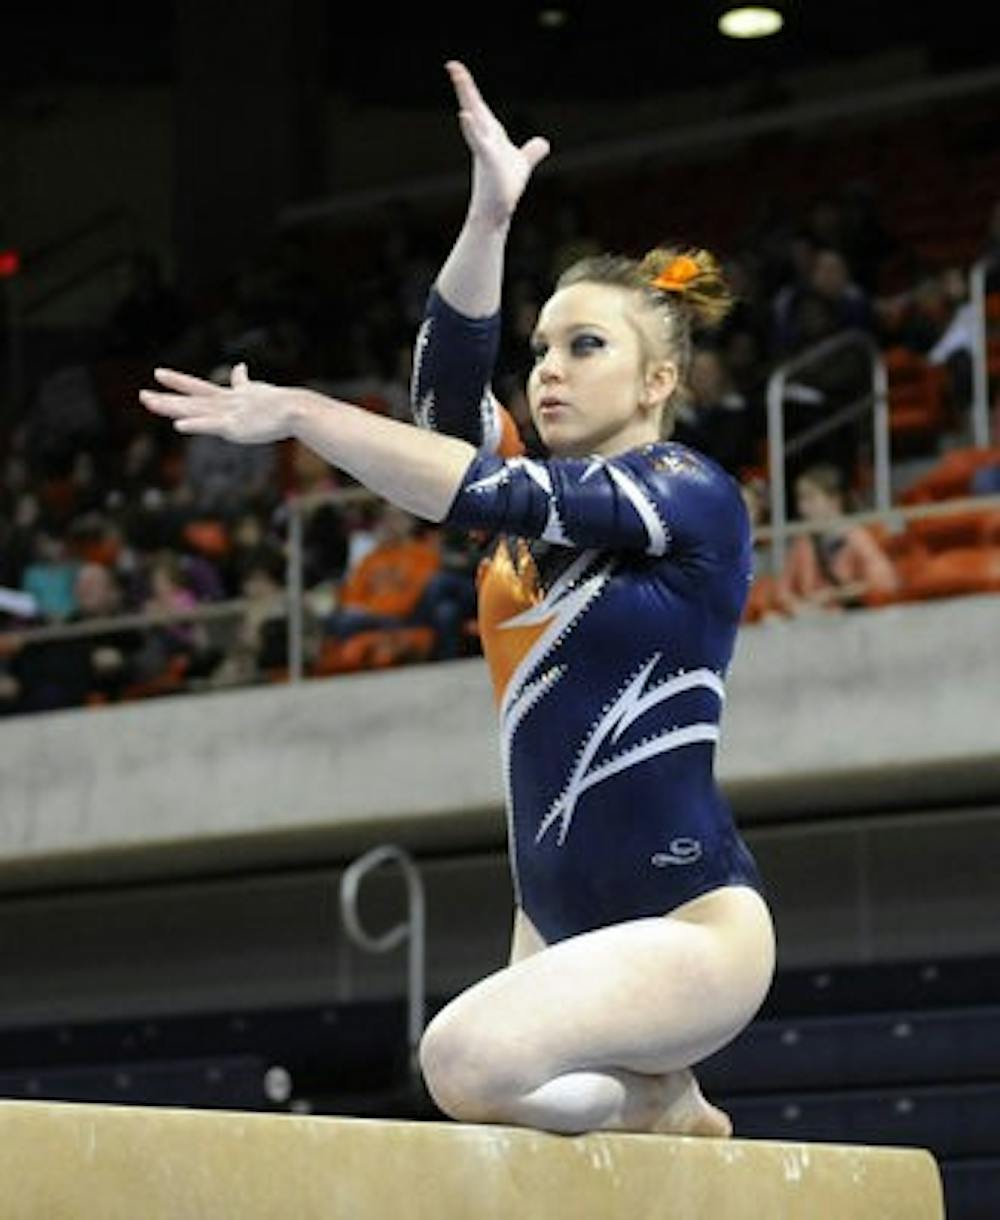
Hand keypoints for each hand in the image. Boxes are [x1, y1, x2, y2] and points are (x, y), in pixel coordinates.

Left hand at [139, 364, 297, 443]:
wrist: (295, 409)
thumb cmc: (280, 402)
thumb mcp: (257, 390)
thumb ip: (244, 382)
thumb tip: (240, 367)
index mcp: (228, 397)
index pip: (197, 387)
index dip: (177, 380)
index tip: (158, 373)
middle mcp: (223, 403)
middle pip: (188, 400)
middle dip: (165, 398)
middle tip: (141, 396)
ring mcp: (227, 415)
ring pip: (192, 410)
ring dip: (170, 407)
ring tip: (148, 402)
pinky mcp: (234, 427)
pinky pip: (210, 426)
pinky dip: (195, 425)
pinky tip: (179, 426)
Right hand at [446, 60, 549, 226]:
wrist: (497, 212)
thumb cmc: (504, 188)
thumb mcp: (522, 163)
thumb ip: (531, 151)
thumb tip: (543, 143)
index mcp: (491, 134)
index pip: (480, 106)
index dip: (469, 88)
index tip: (456, 69)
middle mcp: (484, 138)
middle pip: (475, 106)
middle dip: (464, 86)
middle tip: (452, 66)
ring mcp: (484, 148)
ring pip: (475, 118)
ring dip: (467, 98)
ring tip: (458, 78)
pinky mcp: (487, 160)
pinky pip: (478, 141)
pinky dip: (471, 128)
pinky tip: (465, 115)